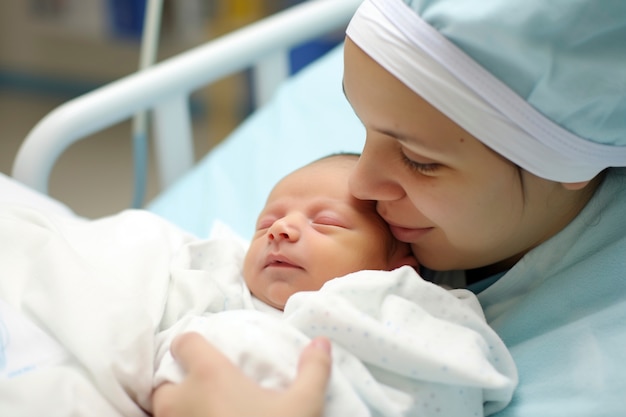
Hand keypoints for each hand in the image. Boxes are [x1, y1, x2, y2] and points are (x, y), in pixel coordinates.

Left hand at [152, 332, 331, 416]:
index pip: (185, 342)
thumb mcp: (304, 405)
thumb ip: (313, 369)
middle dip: (181, 383)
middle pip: (166, 381)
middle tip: (209, 391)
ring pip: (164, 411)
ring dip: (180, 409)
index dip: (194, 344)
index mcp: (209, 376)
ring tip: (208, 413)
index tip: (210, 351)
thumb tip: (321, 342)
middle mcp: (182, 400)